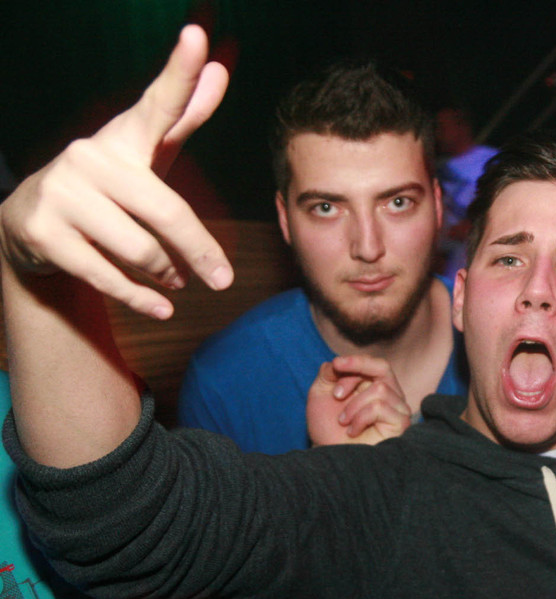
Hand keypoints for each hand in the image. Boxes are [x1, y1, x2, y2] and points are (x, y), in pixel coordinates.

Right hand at [0, 25, 232, 318]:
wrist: (32, 227)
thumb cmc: (110, 189)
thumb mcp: (148, 153)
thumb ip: (184, 116)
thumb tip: (221, 69)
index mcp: (122, 137)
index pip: (159, 103)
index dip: (180, 72)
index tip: (198, 35)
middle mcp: (90, 157)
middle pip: (166, 210)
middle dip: (199, 251)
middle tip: (222, 280)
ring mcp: (62, 194)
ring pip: (140, 248)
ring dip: (167, 273)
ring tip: (176, 279)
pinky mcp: (45, 234)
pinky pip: (110, 275)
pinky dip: (142, 298)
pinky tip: (161, 306)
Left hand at [307, 356, 412, 446]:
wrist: (329, 457)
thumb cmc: (327, 428)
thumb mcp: (320, 394)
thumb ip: (329, 373)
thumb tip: (338, 361)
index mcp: (373, 385)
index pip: (373, 364)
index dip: (356, 361)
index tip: (337, 365)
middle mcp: (390, 395)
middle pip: (383, 369)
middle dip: (356, 375)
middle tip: (336, 395)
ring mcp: (397, 409)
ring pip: (380, 389)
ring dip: (354, 406)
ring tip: (343, 422)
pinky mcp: (400, 424)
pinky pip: (380, 407)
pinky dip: (360, 418)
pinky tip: (353, 431)